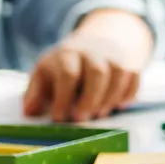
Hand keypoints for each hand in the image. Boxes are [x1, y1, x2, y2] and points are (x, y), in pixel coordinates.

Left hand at [24, 33, 142, 121]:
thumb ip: (35, 93)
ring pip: (119, 74)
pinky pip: (134, 77)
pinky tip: (118, 106)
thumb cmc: (63, 66)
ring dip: (110, 98)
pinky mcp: (129, 63)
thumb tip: (30, 112)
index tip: (58, 118)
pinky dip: (129, 94)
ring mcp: (114, 56)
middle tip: (81, 119)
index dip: (63, 97)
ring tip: (99, 114)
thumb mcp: (44, 74)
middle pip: (97, 72)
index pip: (68, 73)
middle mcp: (93, 52)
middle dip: (90, 99)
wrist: (92, 44)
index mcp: (67, 54)